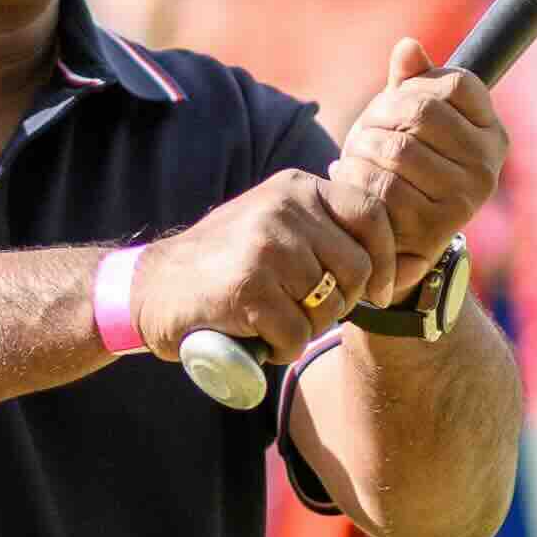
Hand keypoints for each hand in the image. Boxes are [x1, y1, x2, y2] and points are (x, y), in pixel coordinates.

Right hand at [132, 168, 399, 368]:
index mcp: (296, 187)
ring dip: (309, 329)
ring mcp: (266, 247)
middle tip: (308, 314)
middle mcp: (284, 209)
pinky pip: (297, 334)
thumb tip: (386, 254)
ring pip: (328, 306)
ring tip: (277, 324)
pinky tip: (261, 341)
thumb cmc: (222, 265)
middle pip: (355, 268)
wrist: (150, 286)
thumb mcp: (272, 221)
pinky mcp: (248, 289)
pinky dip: (284, 349)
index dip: (385, 259)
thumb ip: (320, 225)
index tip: (377, 289)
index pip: (371, 214)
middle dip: (342, 303)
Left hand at [321, 41, 506, 294]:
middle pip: (422, 110)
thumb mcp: (410, 120)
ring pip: (399, 147)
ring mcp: (466, 196)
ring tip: (355, 154)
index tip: (396, 103)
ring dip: (363, 146)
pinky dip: (356, 176)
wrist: (396, 239)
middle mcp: (488, 164)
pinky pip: (384, 185)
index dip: (416, 85)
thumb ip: (411, 82)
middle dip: (380, 114)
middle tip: (364, 129)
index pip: (458, 84)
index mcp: (491, 133)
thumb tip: (408, 46)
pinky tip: (349, 177)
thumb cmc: (404, 168)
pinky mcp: (438, 225)